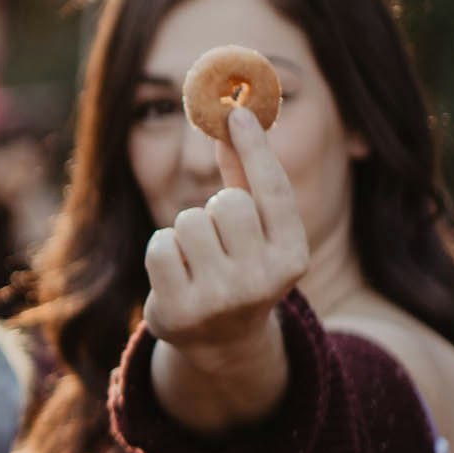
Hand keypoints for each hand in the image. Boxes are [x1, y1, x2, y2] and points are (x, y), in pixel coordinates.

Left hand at [143, 106, 309, 430]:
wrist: (218, 340)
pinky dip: (162, 251)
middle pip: (226, 203)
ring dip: (185, 232)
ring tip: (197, 260)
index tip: (235, 112)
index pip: (274, 192)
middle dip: (213, 210)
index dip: (255, 148)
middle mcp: (264, 280)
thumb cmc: (237, 266)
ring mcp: (222, 299)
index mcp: (292, 256)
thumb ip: (246, 176)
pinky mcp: (181, 310)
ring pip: (188, 221)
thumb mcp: (254, 229)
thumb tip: (231, 118)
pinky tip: (176, 275)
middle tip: (216, 239)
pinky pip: (160, 246)